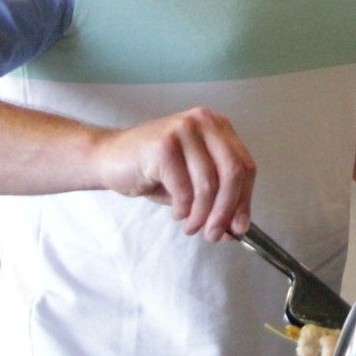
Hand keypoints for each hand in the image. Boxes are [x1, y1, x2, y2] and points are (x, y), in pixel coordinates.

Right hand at [92, 106, 255, 240]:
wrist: (109, 158)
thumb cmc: (153, 170)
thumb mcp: (192, 184)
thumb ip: (217, 200)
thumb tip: (236, 230)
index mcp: (218, 127)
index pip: (245, 166)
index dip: (245, 200)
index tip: (239, 227)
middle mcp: (204, 121)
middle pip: (233, 172)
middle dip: (226, 210)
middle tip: (214, 234)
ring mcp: (183, 129)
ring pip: (208, 184)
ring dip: (201, 215)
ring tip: (191, 226)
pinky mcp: (164, 145)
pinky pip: (184, 188)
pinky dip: (182, 208)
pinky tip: (176, 212)